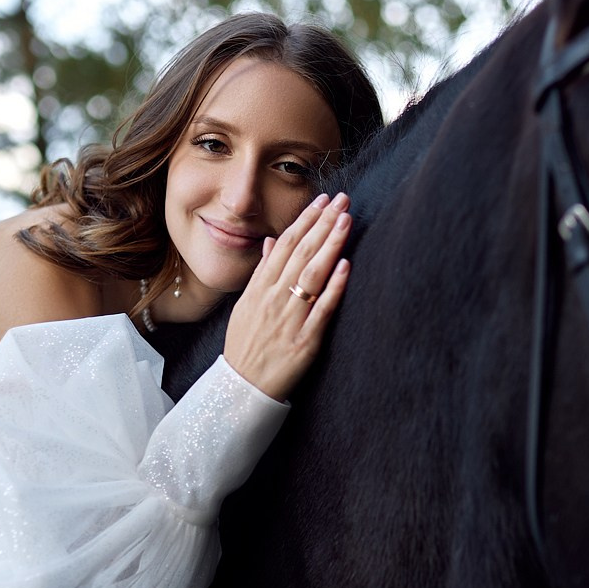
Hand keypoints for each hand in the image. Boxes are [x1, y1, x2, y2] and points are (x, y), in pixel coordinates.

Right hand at [223, 192, 351, 400]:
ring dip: (330, 245)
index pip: (284, 245)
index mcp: (259, 288)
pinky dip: (334, 287)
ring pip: (312, 275)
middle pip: (300, 253)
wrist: (241, 387)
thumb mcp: (246, 305)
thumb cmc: (246, 345)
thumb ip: (261, 273)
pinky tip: (345, 265)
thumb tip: (271, 242)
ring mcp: (289, 319)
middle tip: (343, 200)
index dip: (304, 220)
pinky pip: (322, 310)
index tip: (322, 200)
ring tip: (347, 220)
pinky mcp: (305, 341)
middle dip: (323, 223)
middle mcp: (273, 299)